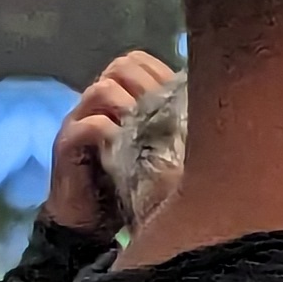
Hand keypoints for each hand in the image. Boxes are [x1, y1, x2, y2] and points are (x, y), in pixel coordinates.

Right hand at [43, 51, 176, 233]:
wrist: (89, 219)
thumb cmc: (129, 181)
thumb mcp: (156, 150)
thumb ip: (170, 127)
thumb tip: (215, 112)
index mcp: (118, 97)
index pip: (137, 62)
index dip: (160, 73)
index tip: (181, 95)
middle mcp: (96, 102)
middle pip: (121, 68)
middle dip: (148, 86)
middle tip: (166, 114)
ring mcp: (79, 119)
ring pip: (103, 90)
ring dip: (130, 106)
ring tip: (148, 131)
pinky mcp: (67, 144)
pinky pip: (89, 125)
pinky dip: (112, 132)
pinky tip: (129, 149)